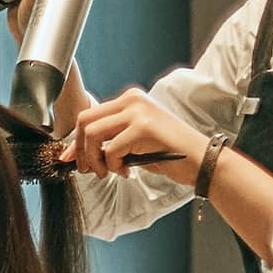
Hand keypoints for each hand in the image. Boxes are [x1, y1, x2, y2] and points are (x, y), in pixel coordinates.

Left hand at [68, 89, 208, 179]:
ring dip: (95, 159)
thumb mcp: (134, 143)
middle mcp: (132, 100)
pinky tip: (127, 172)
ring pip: (93, 133)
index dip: (76, 140)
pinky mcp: (143, 128)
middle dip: (80, 149)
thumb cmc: (169, 154)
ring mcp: (138, 112)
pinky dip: (114, 166)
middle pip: (85, 120)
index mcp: (130, 100)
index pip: (90, 115)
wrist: (201, 160)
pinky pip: (111, 149)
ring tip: (108, 172)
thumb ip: (110, 141)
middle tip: (89, 170)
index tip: (71, 160)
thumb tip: (77, 155)